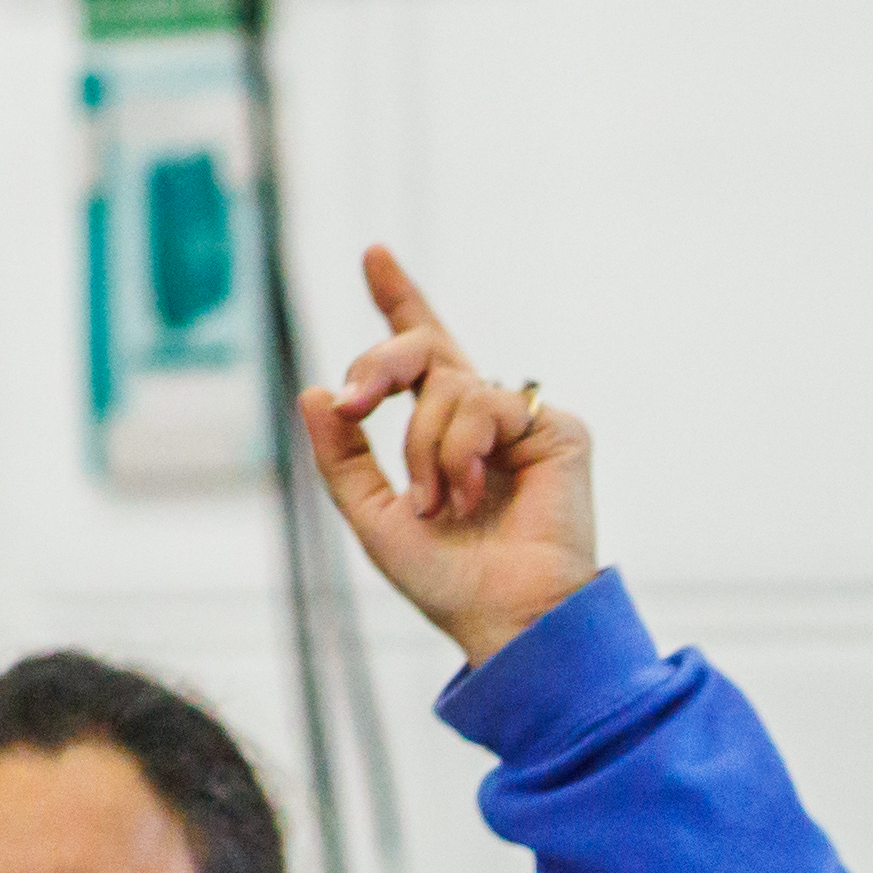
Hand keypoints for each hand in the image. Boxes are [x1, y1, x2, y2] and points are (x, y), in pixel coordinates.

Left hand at [297, 244, 595, 668]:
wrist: (508, 619)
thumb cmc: (449, 582)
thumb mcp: (373, 517)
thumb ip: (342, 457)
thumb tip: (315, 391)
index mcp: (443, 433)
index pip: (419, 356)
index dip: (398, 300)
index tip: (374, 254)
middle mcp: (483, 419)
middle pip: (424, 348)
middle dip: (379, 364)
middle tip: (356, 402)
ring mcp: (521, 423)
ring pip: (448, 387)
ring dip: (425, 448)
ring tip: (442, 504)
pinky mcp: (557, 431)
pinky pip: (486, 405)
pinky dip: (463, 451)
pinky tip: (475, 493)